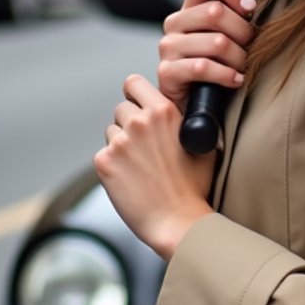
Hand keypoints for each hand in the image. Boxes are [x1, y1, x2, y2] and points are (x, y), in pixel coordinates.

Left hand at [95, 74, 214, 258]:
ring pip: (111, 131)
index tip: (138, 104)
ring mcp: (120, 141)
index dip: (136, 94)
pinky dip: (113, 165)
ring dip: (121, 143)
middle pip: (122, 108)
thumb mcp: (201, 143)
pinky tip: (130, 179)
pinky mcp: (104, 162)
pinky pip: (103, 154)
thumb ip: (186, 120)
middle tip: (144, 147)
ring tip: (139, 166)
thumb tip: (180, 110)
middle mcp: (140, 121)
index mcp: (164, 111)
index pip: (134, 83)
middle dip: (130, 123)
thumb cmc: (194, 187)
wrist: (177, 221)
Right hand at [157, 0, 256, 112]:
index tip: (250, 7)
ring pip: (216, 42)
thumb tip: (252, 5)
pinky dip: (227, 75)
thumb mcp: (224, 37)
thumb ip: (233, 17)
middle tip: (250, 46)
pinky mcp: (167, 72)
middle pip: (215, 12)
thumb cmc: (215, 68)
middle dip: (243, 31)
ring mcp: (168, 47)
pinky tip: (235, 80)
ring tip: (243, 67)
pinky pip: (204, 67)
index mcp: (188, 9)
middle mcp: (174, 24)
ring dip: (239, 57)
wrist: (192, 105)